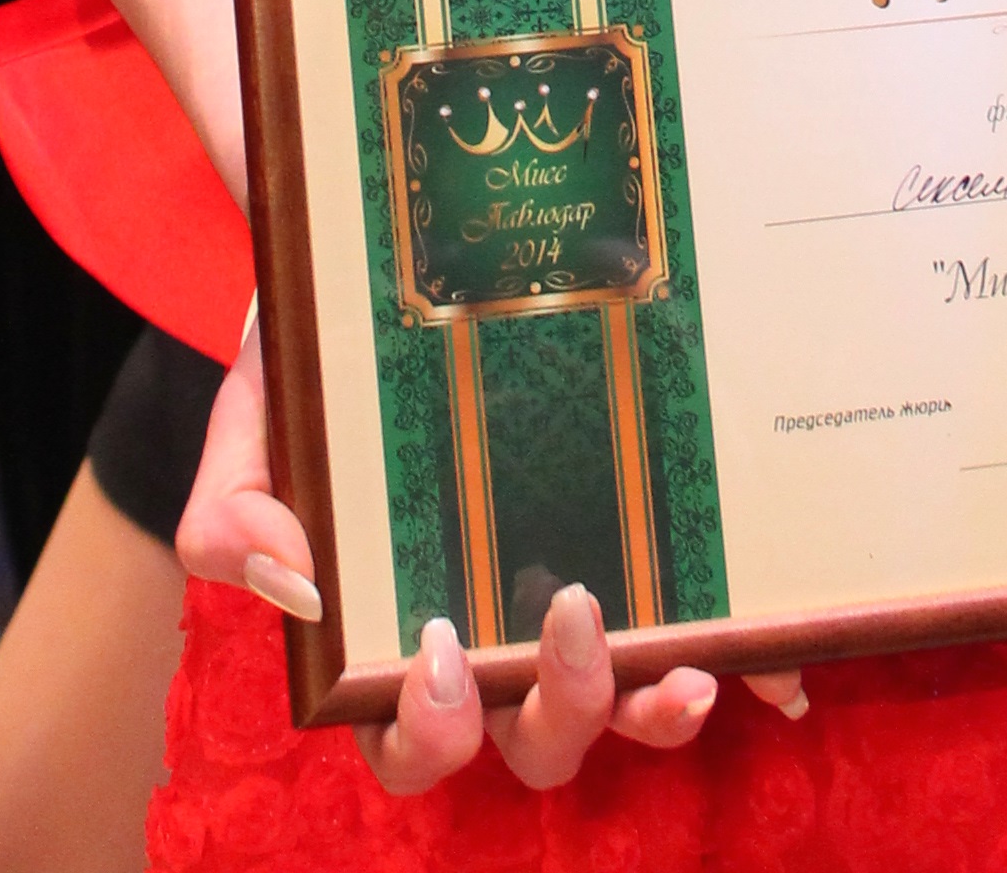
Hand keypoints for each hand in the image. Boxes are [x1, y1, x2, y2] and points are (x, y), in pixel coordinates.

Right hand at [178, 316, 803, 784]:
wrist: (391, 263)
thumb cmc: (319, 362)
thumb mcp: (256, 419)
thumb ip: (233, 509)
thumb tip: (296, 586)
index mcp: (394, 637)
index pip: (405, 740)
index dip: (426, 731)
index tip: (433, 653)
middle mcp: (493, 639)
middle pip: (531, 743)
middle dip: (561, 713)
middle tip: (571, 620)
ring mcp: (574, 603)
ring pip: (621, 710)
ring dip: (655, 713)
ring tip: (686, 674)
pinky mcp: (646, 552)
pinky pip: (703, 638)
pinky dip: (745, 670)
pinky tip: (773, 667)